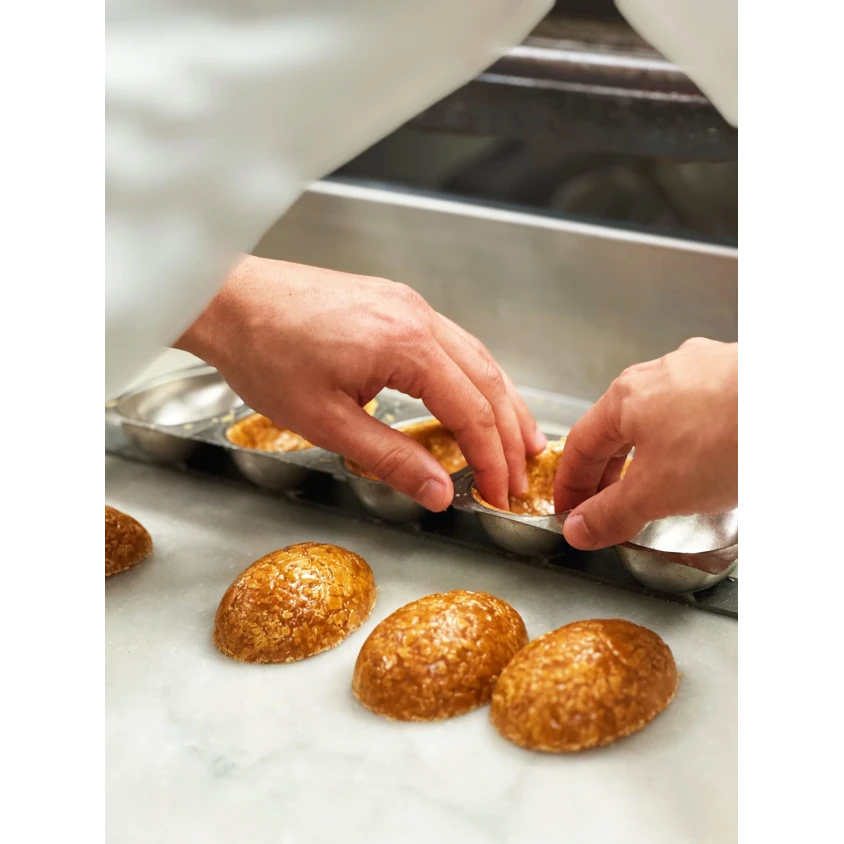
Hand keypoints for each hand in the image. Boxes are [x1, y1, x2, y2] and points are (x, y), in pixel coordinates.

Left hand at [176, 255, 545, 510]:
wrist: (229, 300)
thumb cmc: (265, 353)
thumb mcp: (326, 422)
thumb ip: (390, 458)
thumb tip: (438, 492)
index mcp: (406, 344)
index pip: (471, 411)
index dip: (492, 459)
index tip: (499, 493)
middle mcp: (418, 316)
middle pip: (487, 381)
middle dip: (510, 434)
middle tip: (521, 477)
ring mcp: (409, 304)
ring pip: (477, 358)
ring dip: (501, 403)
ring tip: (521, 441)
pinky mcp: (395, 303)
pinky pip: (453, 343)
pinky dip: (474, 378)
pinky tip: (477, 397)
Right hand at [554, 338, 738, 549]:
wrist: (792, 411)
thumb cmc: (723, 440)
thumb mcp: (655, 492)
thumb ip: (610, 514)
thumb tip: (578, 529)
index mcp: (625, 397)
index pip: (580, 445)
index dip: (570, 484)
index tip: (570, 509)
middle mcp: (657, 373)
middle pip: (617, 430)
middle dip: (608, 472)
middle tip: (605, 505)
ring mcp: (699, 368)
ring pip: (658, 418)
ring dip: (648, 455)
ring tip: (655, 485)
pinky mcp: (735, 374)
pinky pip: (697, 410)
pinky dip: (687, 440)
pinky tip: (702, 459)